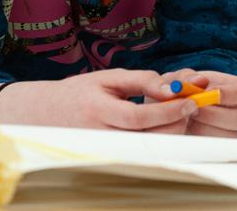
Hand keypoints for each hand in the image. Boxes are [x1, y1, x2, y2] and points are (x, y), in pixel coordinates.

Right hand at [0, 69, 196, 133]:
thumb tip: (173, 87)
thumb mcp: (109, 78)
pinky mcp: (111, 158)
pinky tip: (164, 124)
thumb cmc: (80, 92)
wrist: (46, 115)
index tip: (190, 100)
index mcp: (98, 111)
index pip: (139, 117)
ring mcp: (106, 151)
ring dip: (171, 130)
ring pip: (150, 148)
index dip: (168, 110)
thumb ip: (142, 81)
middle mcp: (101, 135)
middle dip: (176, 121)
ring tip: (178, 111)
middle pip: (149, 137)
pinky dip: (159, 138)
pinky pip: (143, 152)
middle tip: (190, 104)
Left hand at [156, 69, 236, 137]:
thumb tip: (196, 81)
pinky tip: (188, 129)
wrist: (169, 107)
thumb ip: (184, 78)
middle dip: (214, 114)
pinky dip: (199, 139)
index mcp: (236, 89)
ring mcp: (229, 130)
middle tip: (194, 109)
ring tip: (188, 118)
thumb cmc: (180, 90)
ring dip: (205, 127)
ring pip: (229, 135)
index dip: (234, 94)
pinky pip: (216, 148)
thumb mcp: (178, 79)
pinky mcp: (218, 145)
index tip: (212, 92)